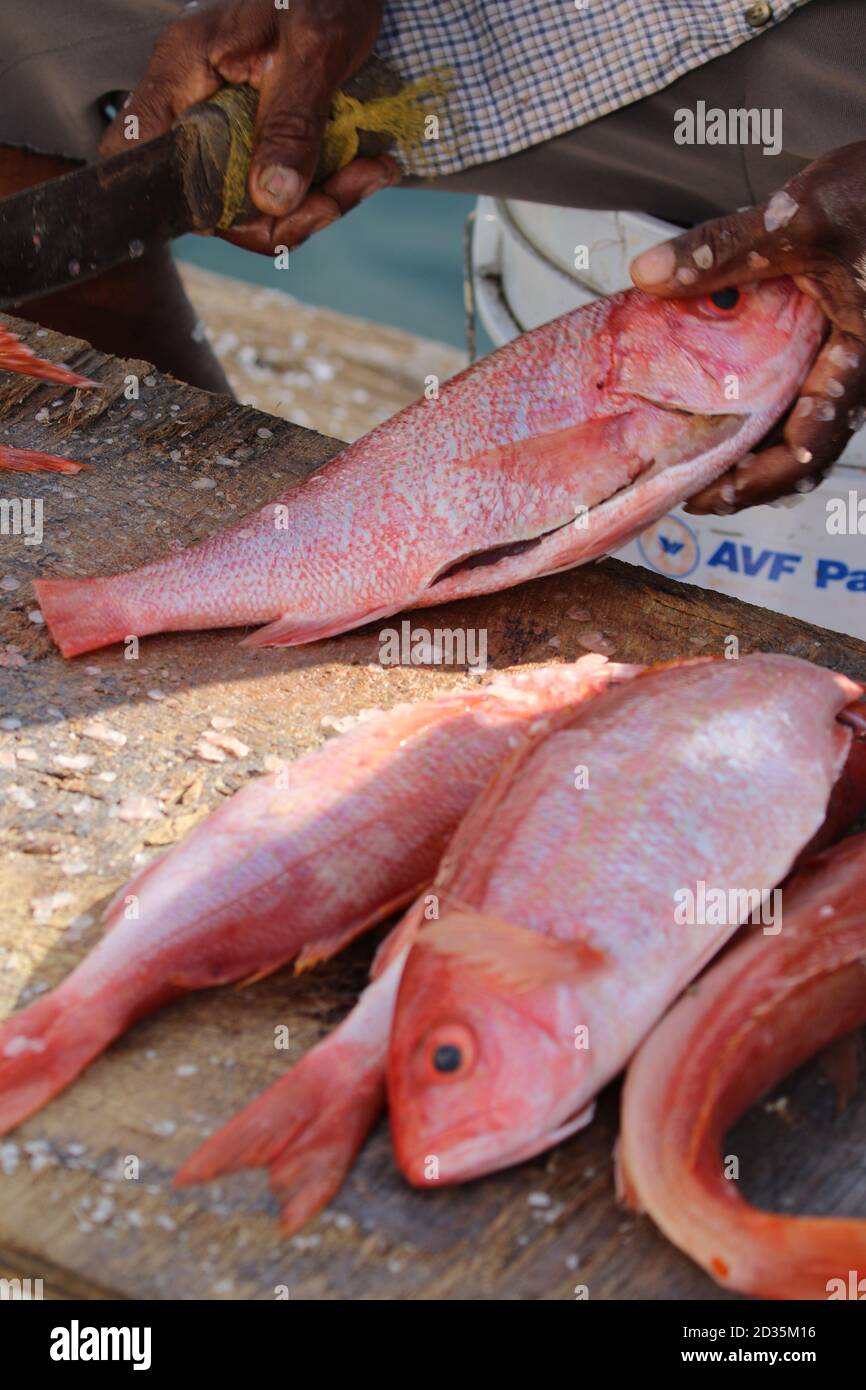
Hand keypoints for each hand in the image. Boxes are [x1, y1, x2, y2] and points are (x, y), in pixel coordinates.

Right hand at [100, 0, 399, 252]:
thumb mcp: (314, 48)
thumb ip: (290, 123)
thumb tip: (270, 200)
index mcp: (184, 71)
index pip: (133, 150)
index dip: (175, 200)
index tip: (251, 214)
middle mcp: (197, 104)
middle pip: (207, 199)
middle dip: (276, 217)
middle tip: (335, 201)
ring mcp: (231, 123)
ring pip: (254, 203)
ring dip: (316, 206)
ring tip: (371, 174)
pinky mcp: (266, 134)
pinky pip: (286, 187)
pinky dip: (330, 187)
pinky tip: (372, 167)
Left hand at [630, 142, 865, 513]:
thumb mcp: (801, 217)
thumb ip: (726, 250)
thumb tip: (648, 275)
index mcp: (863, 359)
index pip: (812, 445)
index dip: (759, 482)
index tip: (706, 496)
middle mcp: (862, 369)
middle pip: (806, 448)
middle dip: (749, 475)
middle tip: (688, 487)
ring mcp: (853, 355)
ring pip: (804, 421)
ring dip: (755, 443)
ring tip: (698, 452)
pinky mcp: (842, 335)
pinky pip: (803, 386)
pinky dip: (763, 402)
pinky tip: (721, 398)